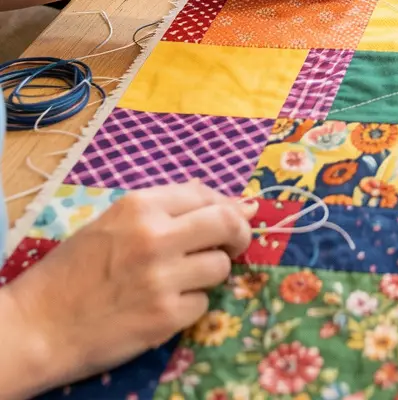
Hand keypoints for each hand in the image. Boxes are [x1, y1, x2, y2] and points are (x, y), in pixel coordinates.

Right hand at [1, 182, 252, 394]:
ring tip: (180, 281)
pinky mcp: (165, 317)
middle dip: (238, 234)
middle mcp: (156, 236)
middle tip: (232, 246)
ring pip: (220, 266)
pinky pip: (203, 304)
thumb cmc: (72, 272)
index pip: (205, 194)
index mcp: (140, 206)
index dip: (227, 206)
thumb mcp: (114, 223)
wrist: (34, 328)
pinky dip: (190, 306)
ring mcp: (162, 278)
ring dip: (209, 274)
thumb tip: (237, 203)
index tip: (234, 217)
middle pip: (227, 223)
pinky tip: (163, 307)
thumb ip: (168, 210)